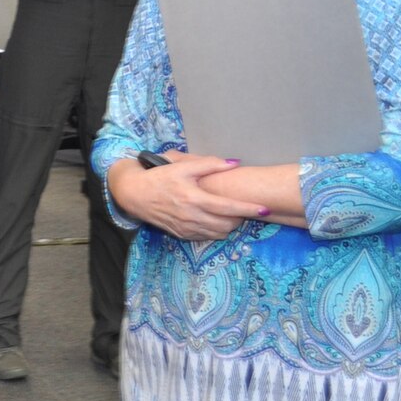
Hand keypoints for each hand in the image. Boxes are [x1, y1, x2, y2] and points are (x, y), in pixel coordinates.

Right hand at [108, 153, 267, 240]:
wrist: (134, 194)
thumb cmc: (159, 177)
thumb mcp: (181, 166)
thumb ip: (209, 164)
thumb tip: (234, 163)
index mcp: (195, 199)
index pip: (229, 207)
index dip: (249, 209)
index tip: (265, 209)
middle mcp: (192, 217)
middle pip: (228, 224)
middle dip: (241, 218)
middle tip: (244, 208)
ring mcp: (187, 228)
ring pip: (219, 234)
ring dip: (230, 226)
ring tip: (231, 214)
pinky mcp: (182, 235)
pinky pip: (206, 237)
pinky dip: (216, 231)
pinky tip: (215, 220)